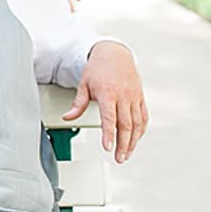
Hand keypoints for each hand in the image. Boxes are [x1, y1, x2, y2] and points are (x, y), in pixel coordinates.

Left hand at [66, 40, 147, 163]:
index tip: (107, 147)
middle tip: (119, 158)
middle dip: (123, 144)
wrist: (115, 53)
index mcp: (108, 93)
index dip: (109, 134)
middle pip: (126, 125)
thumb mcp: (84, 84)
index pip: (109, 118)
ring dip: (133, 141)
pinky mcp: (140, 97)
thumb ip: (78, 104)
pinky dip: (140, 130)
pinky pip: (143, 117)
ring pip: (137, 123)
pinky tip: (135, 140)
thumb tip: (67, 118)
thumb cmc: (97, 69)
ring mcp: (134, 97)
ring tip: (126, 154)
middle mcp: (124, 96)